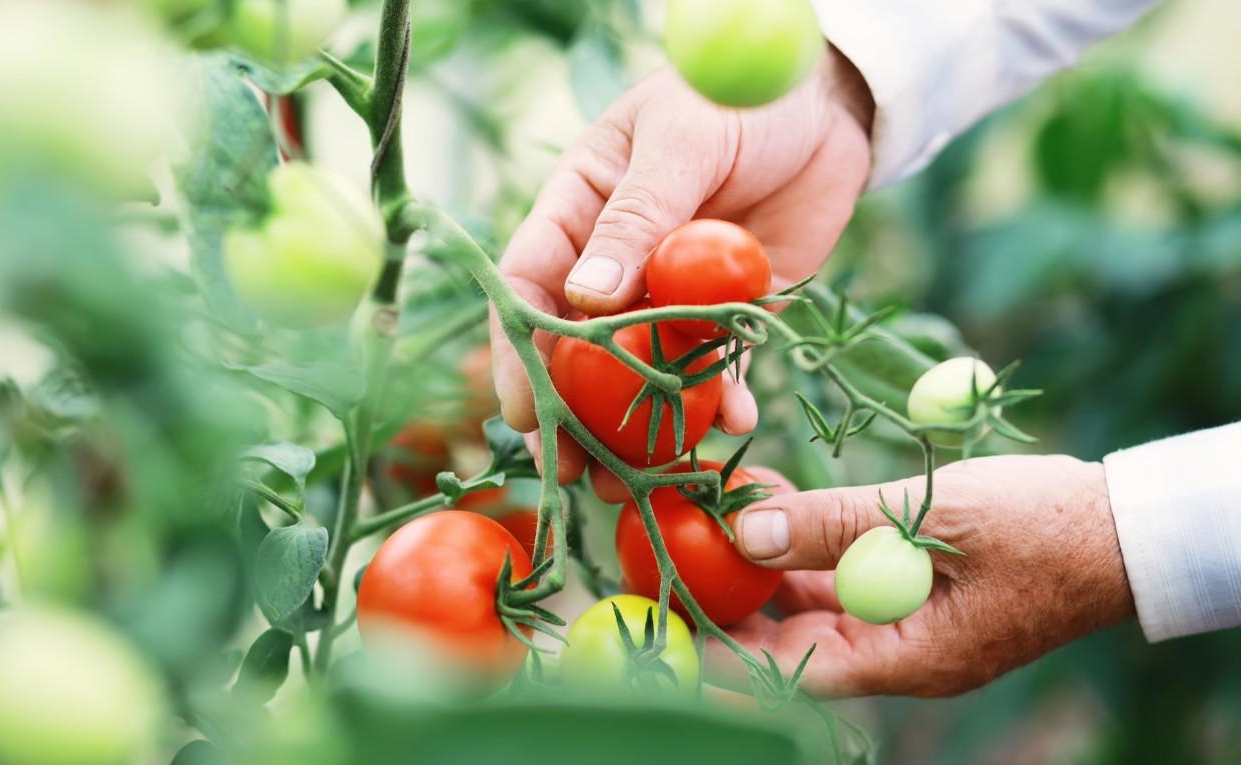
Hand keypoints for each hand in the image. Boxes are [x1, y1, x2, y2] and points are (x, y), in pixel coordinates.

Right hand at [490, 49, 874, 500]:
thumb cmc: (735, 99)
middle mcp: (614, 262)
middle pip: (577, 348)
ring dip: (638, 427)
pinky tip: (731, 423)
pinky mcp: (726, 313)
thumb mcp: (681, 143)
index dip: (519, 350)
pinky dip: (720, 399)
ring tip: (638, 480)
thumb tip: (583, 297)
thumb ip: (637, 218)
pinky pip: (716, 366)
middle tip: (574, 470)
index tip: (525, 409)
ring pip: (642, 371)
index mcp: (577, 209)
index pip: (529, 284)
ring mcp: (669, 293)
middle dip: (573, 413)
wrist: (826, 107)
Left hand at [710, 455, 1134, 696]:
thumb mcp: (932, 516)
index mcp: (907, 659)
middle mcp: (898, 651)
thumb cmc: (1042, 528)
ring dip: (766, 556)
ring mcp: (906, 621)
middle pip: (793, 638)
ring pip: (813, 598)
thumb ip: (835, 522)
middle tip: (673, 556)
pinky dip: (808, 538)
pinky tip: (770, 495)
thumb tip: (747, 531)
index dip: (726, 655)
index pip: (792, 675)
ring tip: (713, 507)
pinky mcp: (913, 588)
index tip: (667, 632)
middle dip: (735, 599)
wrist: (1122, 526)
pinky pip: (844, 571)